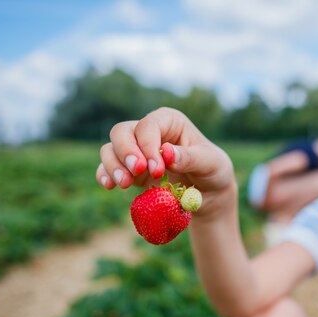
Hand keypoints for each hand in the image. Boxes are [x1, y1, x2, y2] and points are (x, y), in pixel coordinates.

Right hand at [96, 107, 235, 217]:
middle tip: (136, 172)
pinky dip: (105, 175)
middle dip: (125, 152)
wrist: (208, 195)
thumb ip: (190, 158)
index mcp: (169, 121)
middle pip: (122, 132)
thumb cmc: (213, 172)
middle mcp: (149, 132)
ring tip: (124, 184)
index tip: (157, 170)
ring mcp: (136, 151)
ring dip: (113, 165)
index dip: (148, 145)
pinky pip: (107, 168)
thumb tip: (166, 152)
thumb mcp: (210, 163)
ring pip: (111, 149)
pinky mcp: (129, 171)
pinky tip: (109, 185)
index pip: (149, 125)